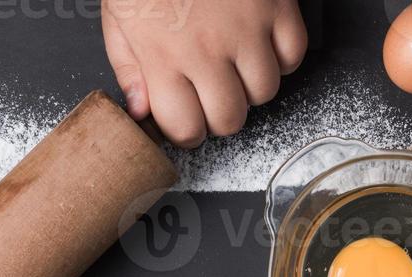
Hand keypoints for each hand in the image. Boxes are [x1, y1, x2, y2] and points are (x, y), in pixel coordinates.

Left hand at [102, 0, 306, 147]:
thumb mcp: (118, 17)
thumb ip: (129, 68)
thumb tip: (142, 111)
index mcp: (163, 56)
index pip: (185, 128)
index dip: (185, 129)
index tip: (185, 117)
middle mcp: (207, 49)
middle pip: (231, 119)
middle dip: (219, 114)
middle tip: (210, 92)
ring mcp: (247, 29)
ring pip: (265, 92)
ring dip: (250, 85)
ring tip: (234, 62)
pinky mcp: (277, 6)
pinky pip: (293, 56)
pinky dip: (280, 56)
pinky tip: (259, 42)